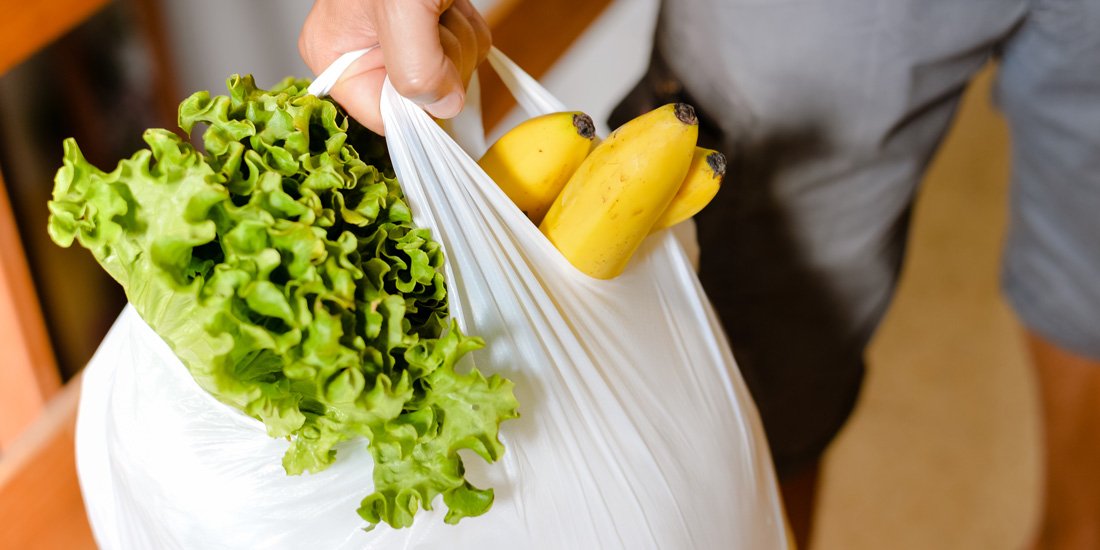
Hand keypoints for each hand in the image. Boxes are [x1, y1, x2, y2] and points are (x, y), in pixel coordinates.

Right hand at [299, 0, 490, 134]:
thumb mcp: (401, 7)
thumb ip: (414, 69)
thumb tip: (439, 107)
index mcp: (335, 55)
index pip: (385, 121)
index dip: (421, 107)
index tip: (435, 71)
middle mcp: (363, 52)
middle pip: (424, 99)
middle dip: (445, 59)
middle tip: (433, 15)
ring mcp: (400, 40)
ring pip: (451, 75)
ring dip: (460, 38)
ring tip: (440, 1)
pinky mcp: (429, 26)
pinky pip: (465, 49)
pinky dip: (470, 25)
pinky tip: (451, 2)